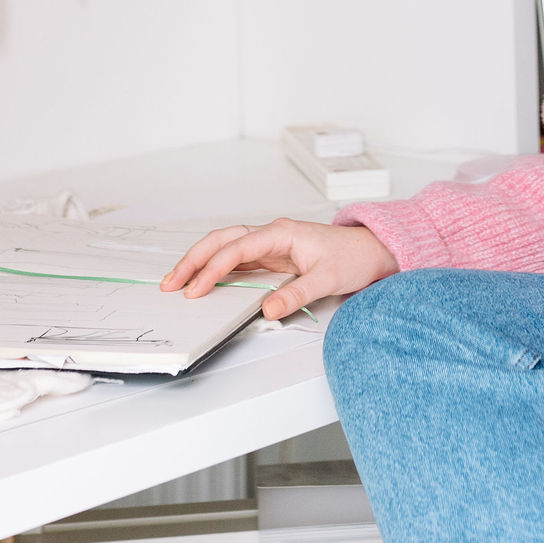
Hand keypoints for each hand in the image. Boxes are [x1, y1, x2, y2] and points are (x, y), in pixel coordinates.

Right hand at [160, 219, 398, 320]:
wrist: (371, 250)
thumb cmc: (352, 257)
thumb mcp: (327, 279)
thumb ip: (296, 294)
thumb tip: (268, 309)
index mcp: (281, 233)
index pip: (237, 248)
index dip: (213, 269)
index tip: (198, 289)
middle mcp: (271, 235)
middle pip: (222, 240)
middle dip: (194, 260)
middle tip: (172, 283)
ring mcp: (270, 244)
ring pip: (225, 247)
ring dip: (200, 262)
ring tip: (178, 282)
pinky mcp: (272, 256)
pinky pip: (237, 259)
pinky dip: (216, 268)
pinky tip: (204, 281)